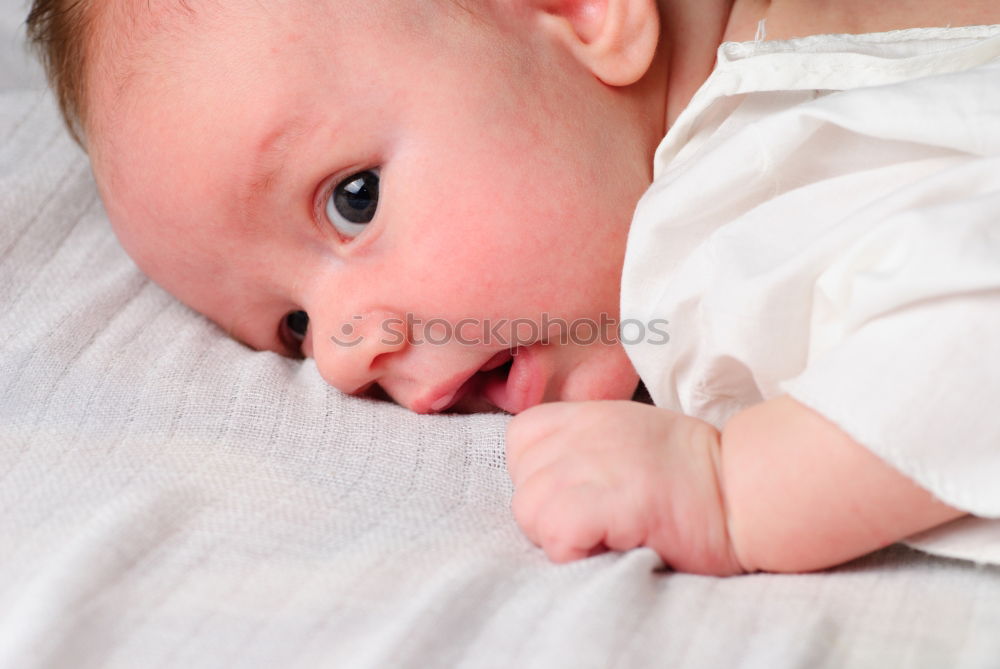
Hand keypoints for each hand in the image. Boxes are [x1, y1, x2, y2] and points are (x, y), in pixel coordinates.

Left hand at [505, 400, 744, 574]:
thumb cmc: (694, 474)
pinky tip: (613, 546)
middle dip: (550, 517)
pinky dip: (576, 553)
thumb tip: (547, 484)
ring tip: (608, 536)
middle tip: (599, 524)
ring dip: (562, 538)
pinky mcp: (618, 500)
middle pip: (523, 487)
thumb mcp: (628, 437)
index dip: (539, 477)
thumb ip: (584, 448)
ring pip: (532, 512)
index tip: (577, 494)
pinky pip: (558, 534)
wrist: (749, 487)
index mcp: (587, 414)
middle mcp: (586, 433)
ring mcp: (599, 463)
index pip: (519, 441)